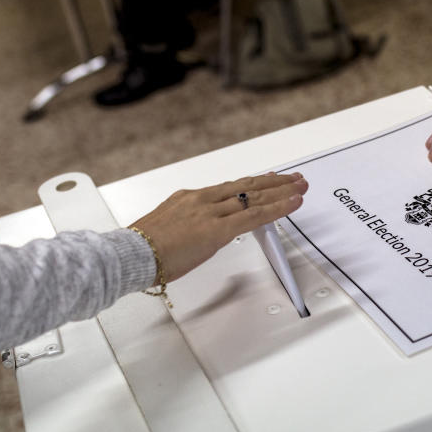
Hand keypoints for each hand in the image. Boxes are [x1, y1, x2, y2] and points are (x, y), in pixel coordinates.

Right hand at [130, 172, 307, 281]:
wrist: (131, 254)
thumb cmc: (142, 248)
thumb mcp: (166, 229)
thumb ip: (187, 228)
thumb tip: (199, 234)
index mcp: (189, 198)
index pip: (230, 188)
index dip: (253, 183)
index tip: (269, 179)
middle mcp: (203, 200)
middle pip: (246, 187)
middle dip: (273, 182)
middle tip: (294, 177)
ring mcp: (211, 212)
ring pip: (254, 197)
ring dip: (281, 192)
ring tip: (300, 186)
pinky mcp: (217, 229)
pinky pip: (253, 216)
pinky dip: (276, 209)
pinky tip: (292, 204)